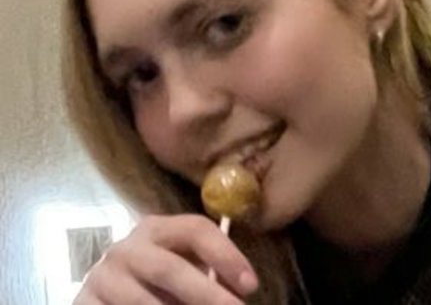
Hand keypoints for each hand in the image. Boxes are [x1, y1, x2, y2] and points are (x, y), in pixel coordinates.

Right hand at [73, 214, 258, 304]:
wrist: (103, 295)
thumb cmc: (153, 282)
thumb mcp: (179, 271)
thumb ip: (204, 274)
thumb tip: (240, 290)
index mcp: (155, 228)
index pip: (195, 229)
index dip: (226, 255)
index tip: (251, 286)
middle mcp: (127, 246)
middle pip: (171, 266)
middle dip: (207, 294)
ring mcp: (102, 276)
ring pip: (146, 302)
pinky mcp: (84, 303)